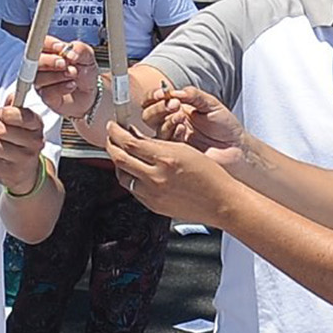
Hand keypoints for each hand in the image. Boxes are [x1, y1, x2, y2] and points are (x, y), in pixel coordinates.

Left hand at [0, 93, 46, 185]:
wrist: (26, 172)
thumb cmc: (19, 142)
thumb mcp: (20, 122)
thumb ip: (14, 108)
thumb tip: (12, 96)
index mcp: (36, 125)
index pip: (22, 115)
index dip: (6, 113)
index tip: (0, 114)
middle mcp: (34, 142)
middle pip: (1, 129)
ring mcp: (24, 159)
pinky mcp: (11, 173)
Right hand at [34, 37, 98, 119]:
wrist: (91, 93)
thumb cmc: (84, 71)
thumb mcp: (88, 56)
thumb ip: (80, 49)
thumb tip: (69, 52)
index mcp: (49, 51)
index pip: (40, 43)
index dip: (48, 44)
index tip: (61, 47)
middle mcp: (42, 65)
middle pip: (33, 61)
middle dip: (49, 61)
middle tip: (64, 63)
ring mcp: (41, 82)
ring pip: (38, 78)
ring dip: (57, 76)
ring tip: (73, 74)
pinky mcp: (46, 97)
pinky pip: (47, 93)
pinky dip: (61, 88)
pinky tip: (72, 85)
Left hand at [105, 120, 236, 223]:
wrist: (221, 202)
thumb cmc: (210, 175)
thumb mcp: (184, 149)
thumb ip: (156, 143)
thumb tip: (135, 136)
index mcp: (165, 158)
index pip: (128, 142)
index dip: (115, 132)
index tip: (113, 126)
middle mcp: (156, 177)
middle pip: (119, 158)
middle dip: (110, 144)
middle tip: (111, 137)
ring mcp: (153, 194)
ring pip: (122, 175)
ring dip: (118, 162)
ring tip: (121, 153)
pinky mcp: (153, 206)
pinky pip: (132, 189)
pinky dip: (129, 178)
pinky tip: (134, 171)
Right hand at [147, 85, 244, 156]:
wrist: (238, 148)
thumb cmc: (226, 127)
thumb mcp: (211, 104)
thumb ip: (193, 95)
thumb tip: (174, 92)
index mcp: (177, 109)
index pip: (154, 101)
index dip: (154, 96)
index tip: (162, 93)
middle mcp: (171, 124)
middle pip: (148, 115)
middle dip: (158, 108)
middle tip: (174, 104)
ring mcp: (173, 139)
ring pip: (155, 129)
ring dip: (165, 120)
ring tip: (181, 117)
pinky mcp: (176, 154)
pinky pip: (165, 144)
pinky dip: (172, 134)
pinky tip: (183, 130)